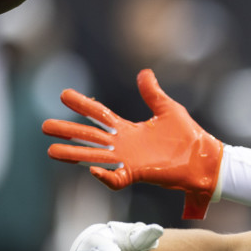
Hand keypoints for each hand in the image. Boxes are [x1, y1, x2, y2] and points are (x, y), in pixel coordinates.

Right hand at [42, 69, 222, 218]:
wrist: (206, 159)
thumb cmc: (189, 137)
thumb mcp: (168, 109)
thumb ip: (153, 93)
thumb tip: (144, 73)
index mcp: (129, 130)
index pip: (100, 115)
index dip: (82, 105)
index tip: (63, 94)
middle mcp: (124, 145)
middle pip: (89, 136)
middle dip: (67, 131)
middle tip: (44, 126)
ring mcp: (129, 160)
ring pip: (95, 157)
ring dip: (74, 154)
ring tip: (52, 150)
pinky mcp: (138, 173)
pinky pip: (115, 178)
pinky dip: (104, 175)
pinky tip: (92, 170)